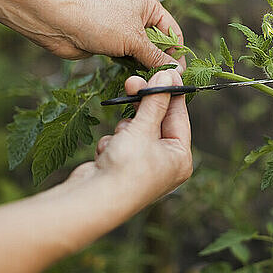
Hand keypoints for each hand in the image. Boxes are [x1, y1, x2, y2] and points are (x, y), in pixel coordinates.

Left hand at [37, 0, 185, 71]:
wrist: (60, 23)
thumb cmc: (99, 22)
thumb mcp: (134, 40)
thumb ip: (156, 57)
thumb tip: (176, 71)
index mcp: (149, 6)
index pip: (173, 32)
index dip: (177, 53)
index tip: (178, 73)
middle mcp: (139, 15)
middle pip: (160, 44)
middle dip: (161, 61)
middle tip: (163, 80)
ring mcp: (125, 30)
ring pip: (145, 53)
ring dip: (146, 66)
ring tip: (148, 80)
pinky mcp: (113, 43)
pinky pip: (130, 58)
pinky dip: (133, 67)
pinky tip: (135, 77)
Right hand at [68, 69, 191, 213]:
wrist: (92, 202)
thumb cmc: (125, 169)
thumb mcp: (143, 128)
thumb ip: (155, 100)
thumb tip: (169, 74)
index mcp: (180, 158)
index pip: (179, 116)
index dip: (169, 92)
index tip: (161, 71)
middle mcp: (166, 164)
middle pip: (156, 122)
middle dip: (142, 108)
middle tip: (132, 82)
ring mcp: (144, 167)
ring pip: (135, 130)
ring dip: (124, 130)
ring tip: (118, 141)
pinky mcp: (123, 168)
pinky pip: (121, 143)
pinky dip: (112, 144)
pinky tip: (107, 155)